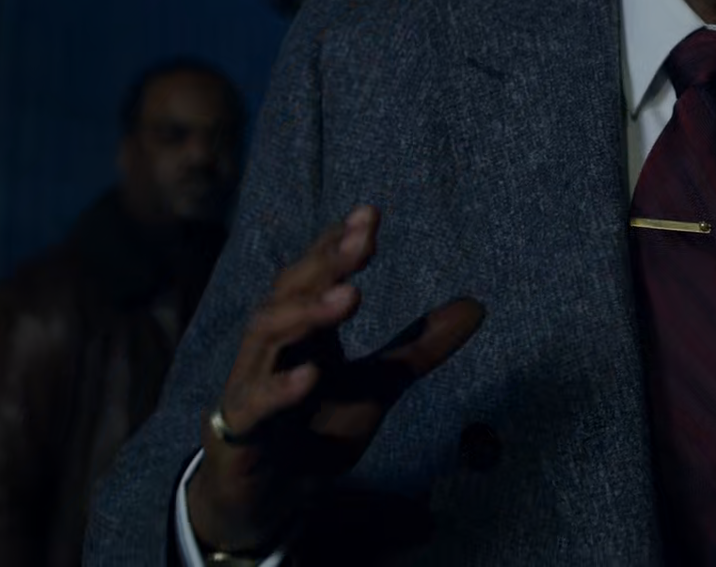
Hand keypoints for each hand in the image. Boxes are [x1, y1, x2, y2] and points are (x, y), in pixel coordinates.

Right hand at [186, 206, 485, 553]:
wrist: (265, 502)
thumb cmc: (313, 431)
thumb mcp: (376, 389)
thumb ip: (418, 349)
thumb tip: (478, 305)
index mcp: (304, 329)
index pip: (316, 272)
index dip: (339, 243)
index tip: (371, 213)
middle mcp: (273, 346)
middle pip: (291, 290)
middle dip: (327, 262)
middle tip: (364, 238)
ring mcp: (250, 383)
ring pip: (268, 334)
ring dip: (307, 312)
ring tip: (351, 295)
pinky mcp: (237, 430)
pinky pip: (253, 404)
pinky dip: (279, 388)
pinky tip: (309, 376)